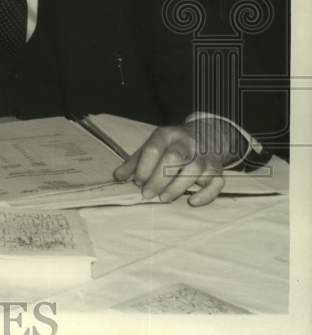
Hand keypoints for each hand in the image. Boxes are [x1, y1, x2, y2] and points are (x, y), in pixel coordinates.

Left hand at [113, 118, 243, 205]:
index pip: (154, 147)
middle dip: (159, 178)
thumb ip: (135, 161)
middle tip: (147, 194)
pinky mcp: (217, 170)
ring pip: (194, 170)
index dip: (144, 166)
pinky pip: (216, 183)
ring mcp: (204, 156)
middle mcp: (187, 143)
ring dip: (177, 187)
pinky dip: (206, 194)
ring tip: (163, 199)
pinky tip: (192, 201)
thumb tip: (118, 177)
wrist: (208, 133)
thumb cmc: (173, 144)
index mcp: (167, 135)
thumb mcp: (153, 145)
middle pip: (174, 158)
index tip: (137, 181)